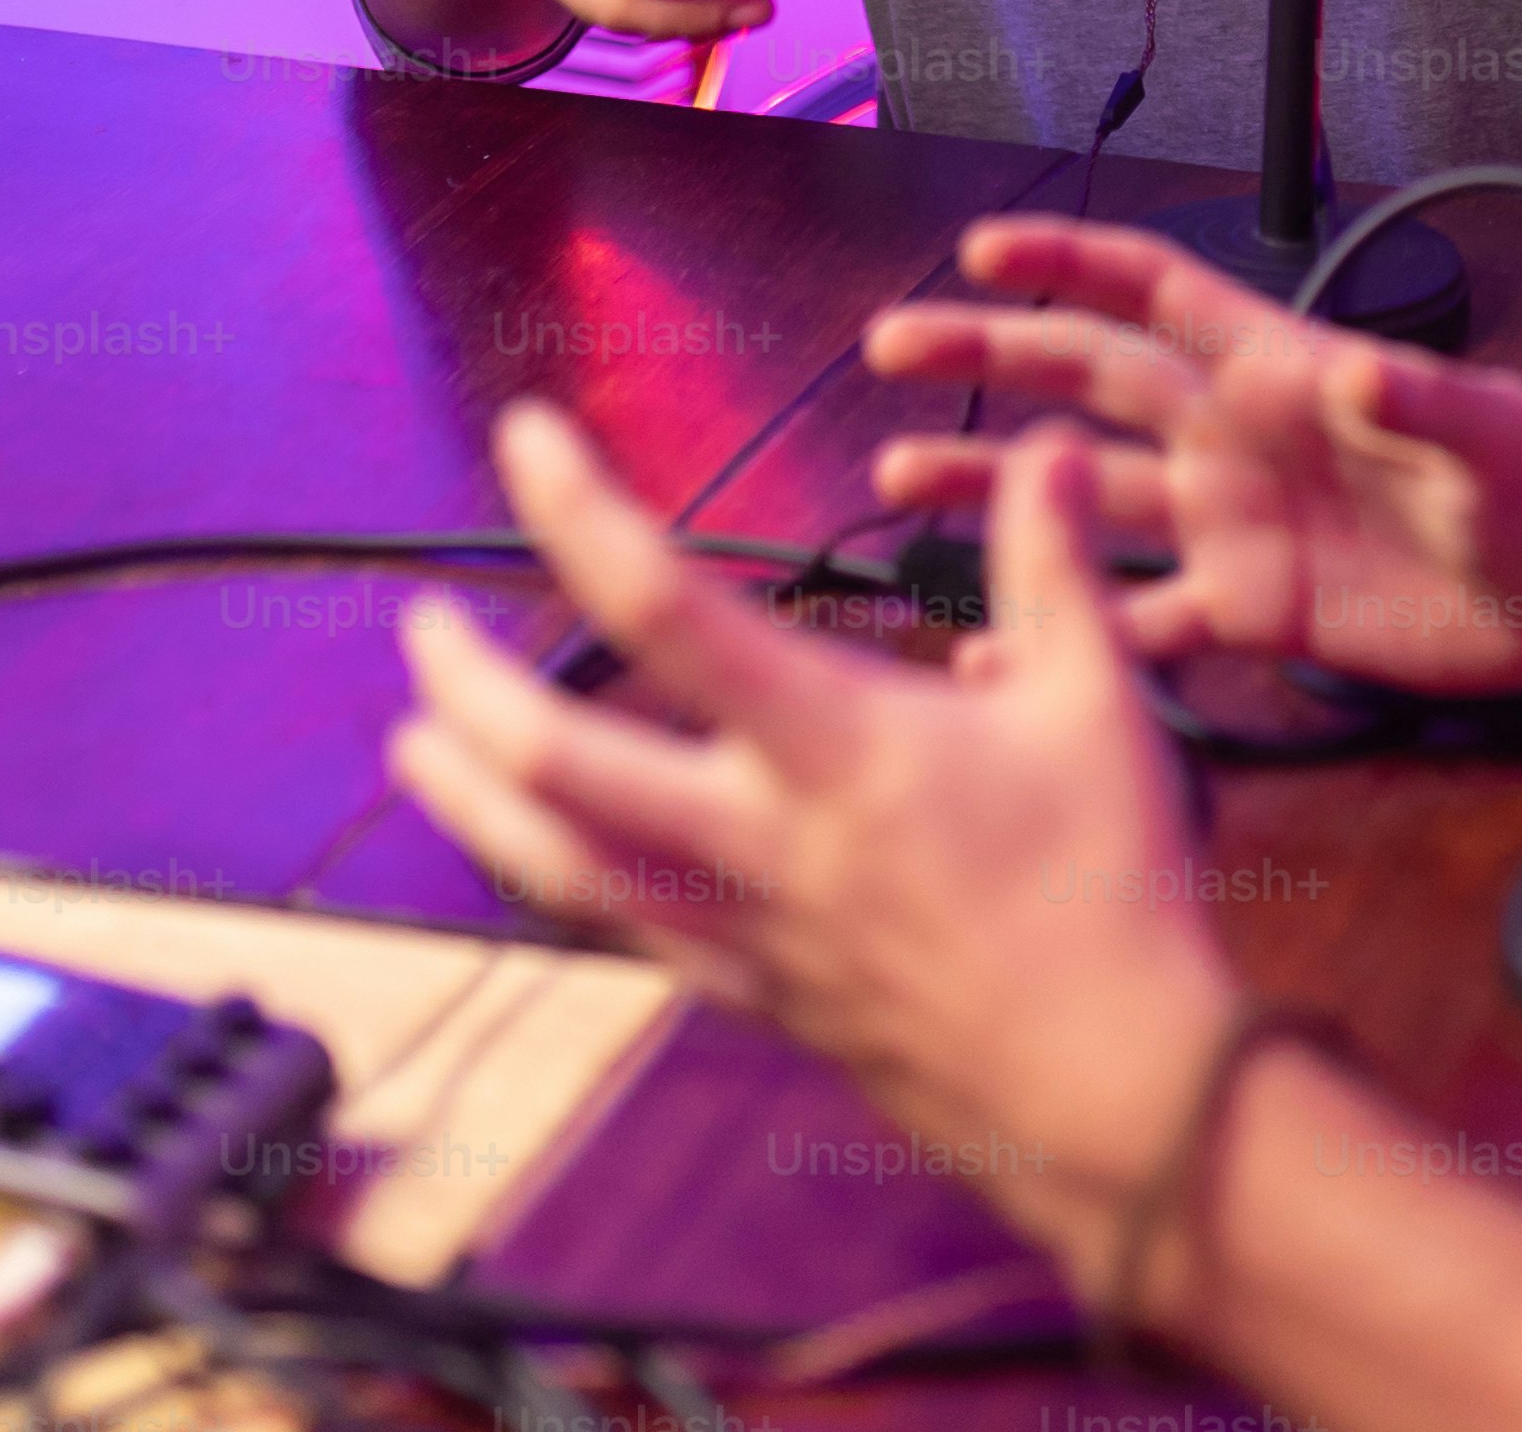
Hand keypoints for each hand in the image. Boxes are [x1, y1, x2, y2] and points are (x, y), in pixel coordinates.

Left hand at [388, 403, 1237, 1302]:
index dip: (578, 513)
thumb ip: (1052, 565)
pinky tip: (534, 853)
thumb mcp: (1097, 701)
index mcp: (833, 743)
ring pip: (554, 862)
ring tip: (413, 743)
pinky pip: (618, 930)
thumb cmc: (1108, 883)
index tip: (523, 435)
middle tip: (421, 625)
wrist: (1104, 1085)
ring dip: (466, 797)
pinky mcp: (751, 992)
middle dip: (465, 685)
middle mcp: (758, 836)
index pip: (666, 606)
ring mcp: (741, 926)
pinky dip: (552, 876)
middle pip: (555, 758)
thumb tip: (1044, 446)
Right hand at [865, 220, 1521, 691]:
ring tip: (896, 481)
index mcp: (1282, 369)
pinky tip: (990, 653)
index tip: (983, 246)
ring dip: (997, 489)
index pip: (1160, 292)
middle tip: (890, 342)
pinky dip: (1066, 635)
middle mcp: (1238, 437)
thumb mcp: (1493, 432)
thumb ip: (1421, 401)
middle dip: (992, 354)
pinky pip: (1138, 620)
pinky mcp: (1250, 610)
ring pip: (1089, 500)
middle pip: (1091, 381)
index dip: (1074, 263)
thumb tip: (1359, 375)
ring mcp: (1234, 524)